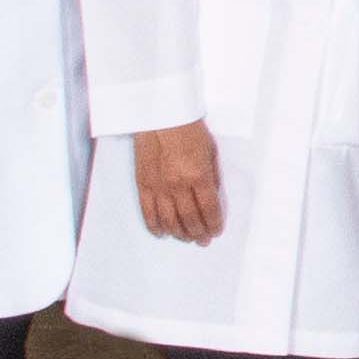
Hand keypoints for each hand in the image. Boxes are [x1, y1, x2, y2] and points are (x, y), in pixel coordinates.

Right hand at [132, 121, 226, 244]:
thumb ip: (212, 176)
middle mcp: (178, 185)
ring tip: (186, 238)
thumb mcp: (210, 151)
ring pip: (169, 219)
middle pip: (190, 218)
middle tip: (203, 240)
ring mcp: (158, 186)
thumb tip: (213, 197)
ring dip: (179, 233)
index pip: (209, 209)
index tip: (216, 232)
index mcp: (199, 175)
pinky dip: (155, 226)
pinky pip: (148, 212)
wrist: (160, 117)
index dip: (213, 224)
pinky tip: (162, 233)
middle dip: (198, 233)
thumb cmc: (189, 129)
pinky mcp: (143, 184)